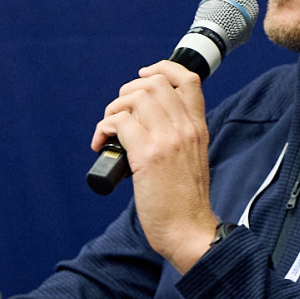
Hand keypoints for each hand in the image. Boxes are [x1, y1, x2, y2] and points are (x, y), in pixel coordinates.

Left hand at [92, 59, 218, 272]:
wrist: (188, 230)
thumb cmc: (185, 202)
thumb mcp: (193, 159)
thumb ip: (178, 135)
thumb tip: (145, 121)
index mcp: (198, 127)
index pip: (187, 78)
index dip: (162, 68)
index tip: (144, 75)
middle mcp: (184, 128)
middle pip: (154, 82)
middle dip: (128, 92)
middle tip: (119, 114)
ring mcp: (167, 139)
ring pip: (134, 97)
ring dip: (112, 109)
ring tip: (109, 131)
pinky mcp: (147, 155)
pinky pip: (118, 123)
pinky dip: (103, 129)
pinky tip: (102, 145)